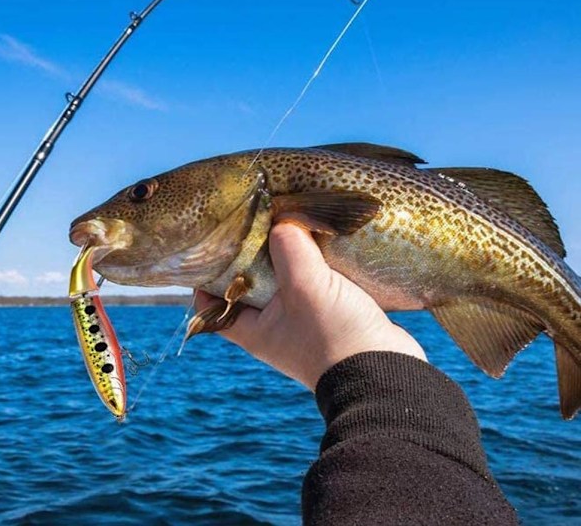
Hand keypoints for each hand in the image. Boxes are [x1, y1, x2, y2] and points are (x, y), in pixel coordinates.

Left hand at [195, 222, 426, 389]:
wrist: (387, 373)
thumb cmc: (336, 336)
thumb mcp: (306, 287)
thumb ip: (289, 249)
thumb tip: (282, 221)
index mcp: (255, 329)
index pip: (213, 304)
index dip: (208, 276)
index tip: (212, 244)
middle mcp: (274, 326)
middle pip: (252, 283)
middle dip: (254, 253)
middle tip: (257, 220)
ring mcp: (303, 320)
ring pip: (286, 279)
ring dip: (289, 254)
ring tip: (289, 220)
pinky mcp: (329, 314)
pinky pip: (315, 282)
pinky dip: (315, 262)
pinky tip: (322, 238)